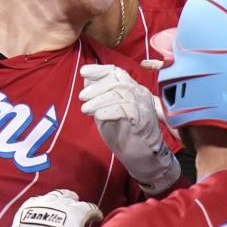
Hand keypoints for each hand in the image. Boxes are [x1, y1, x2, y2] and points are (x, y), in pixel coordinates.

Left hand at [5, 190, 102, 226]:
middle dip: (74, 202)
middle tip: (76, 207)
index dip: (94, 213)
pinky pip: (36, 201)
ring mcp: (41, 204)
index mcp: (75, 212)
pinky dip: (41, 204)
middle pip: (69, 196)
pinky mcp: (26, 208)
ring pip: (53, 195)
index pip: (88, 208)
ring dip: (58, 199)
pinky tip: (42, 208)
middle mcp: (59, 203)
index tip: (96, 217)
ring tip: (59, 204)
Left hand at [79, 64, 179, 194]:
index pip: (118, 72)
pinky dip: (110, 110)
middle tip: (82, 97)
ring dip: (100, 100)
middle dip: (97, 87)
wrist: (142, 157)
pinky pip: (127, 109)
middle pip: (119, 81)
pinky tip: (98, 116)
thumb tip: (87, 80)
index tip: (83, 72)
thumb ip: (100, 96)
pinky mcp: (144, 120)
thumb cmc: (123, 134)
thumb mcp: (107, 111)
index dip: (100, 70)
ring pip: (121, 93)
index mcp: (132, 90)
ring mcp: (144, 107)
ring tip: (85, 109)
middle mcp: (140, 94)